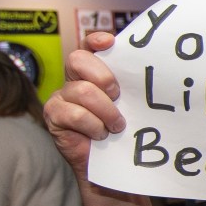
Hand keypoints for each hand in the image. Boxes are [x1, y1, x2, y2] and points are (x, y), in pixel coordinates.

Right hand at [43, 32, 123, 180]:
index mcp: (92, 73)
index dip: (95, 41)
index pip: (88, 47)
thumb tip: (151, 73)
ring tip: (116, 126)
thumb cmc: (122, 133)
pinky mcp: (54, 116)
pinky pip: (74, 114)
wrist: (112, 164)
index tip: (111, 42)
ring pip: (82, 90)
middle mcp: (74, 80)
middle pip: (78, 60)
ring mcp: (61, 97)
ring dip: (106, 111)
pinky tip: (100, 135)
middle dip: (104, 77)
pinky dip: (93, 126)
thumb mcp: (129, 106)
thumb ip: (130, 88)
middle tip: (118, 97)